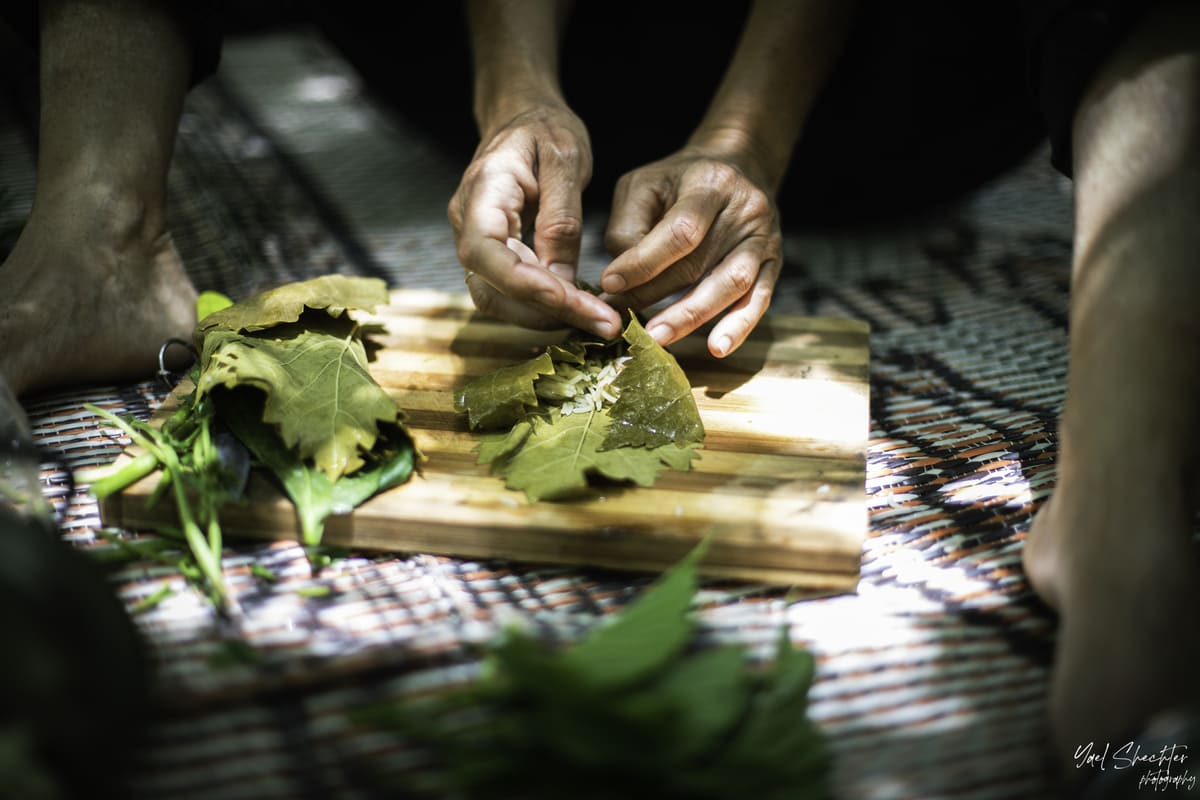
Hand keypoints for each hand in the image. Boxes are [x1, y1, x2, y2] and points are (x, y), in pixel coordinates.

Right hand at [448, 104, 621, 338]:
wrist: (522, 116)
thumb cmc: (543, 128)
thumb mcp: (565, 159)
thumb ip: (562, 219)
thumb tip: (563, 281)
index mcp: (481, 193)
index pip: (486, 253)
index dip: (524, 284)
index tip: (569, 300)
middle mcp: (467, 225)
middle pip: (490, 289)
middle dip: (545, 312)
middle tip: (602, 323)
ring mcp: (478, 244)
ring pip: (499, 300)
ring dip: (546, 317)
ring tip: (598, 321)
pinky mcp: (496, 256)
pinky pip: (512, 292)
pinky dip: (545, 306)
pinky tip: (582, 308)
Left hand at [600, 146, 782, 357]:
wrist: (739, 165)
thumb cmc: (680, 180)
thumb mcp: (645, 184)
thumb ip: (628, 226)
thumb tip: (620, 279)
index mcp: (711, 183)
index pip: (679, 232)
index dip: (643, 262)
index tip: (609, 284)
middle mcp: (745, 209)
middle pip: (700, 263)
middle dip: (656, 295)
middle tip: (623, 321)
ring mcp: (764, 238)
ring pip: (731, 285)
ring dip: (691, 317)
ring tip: (657, 338)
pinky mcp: (772, 262)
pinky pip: (759, 299)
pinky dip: (739, 326)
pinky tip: (718, 348)